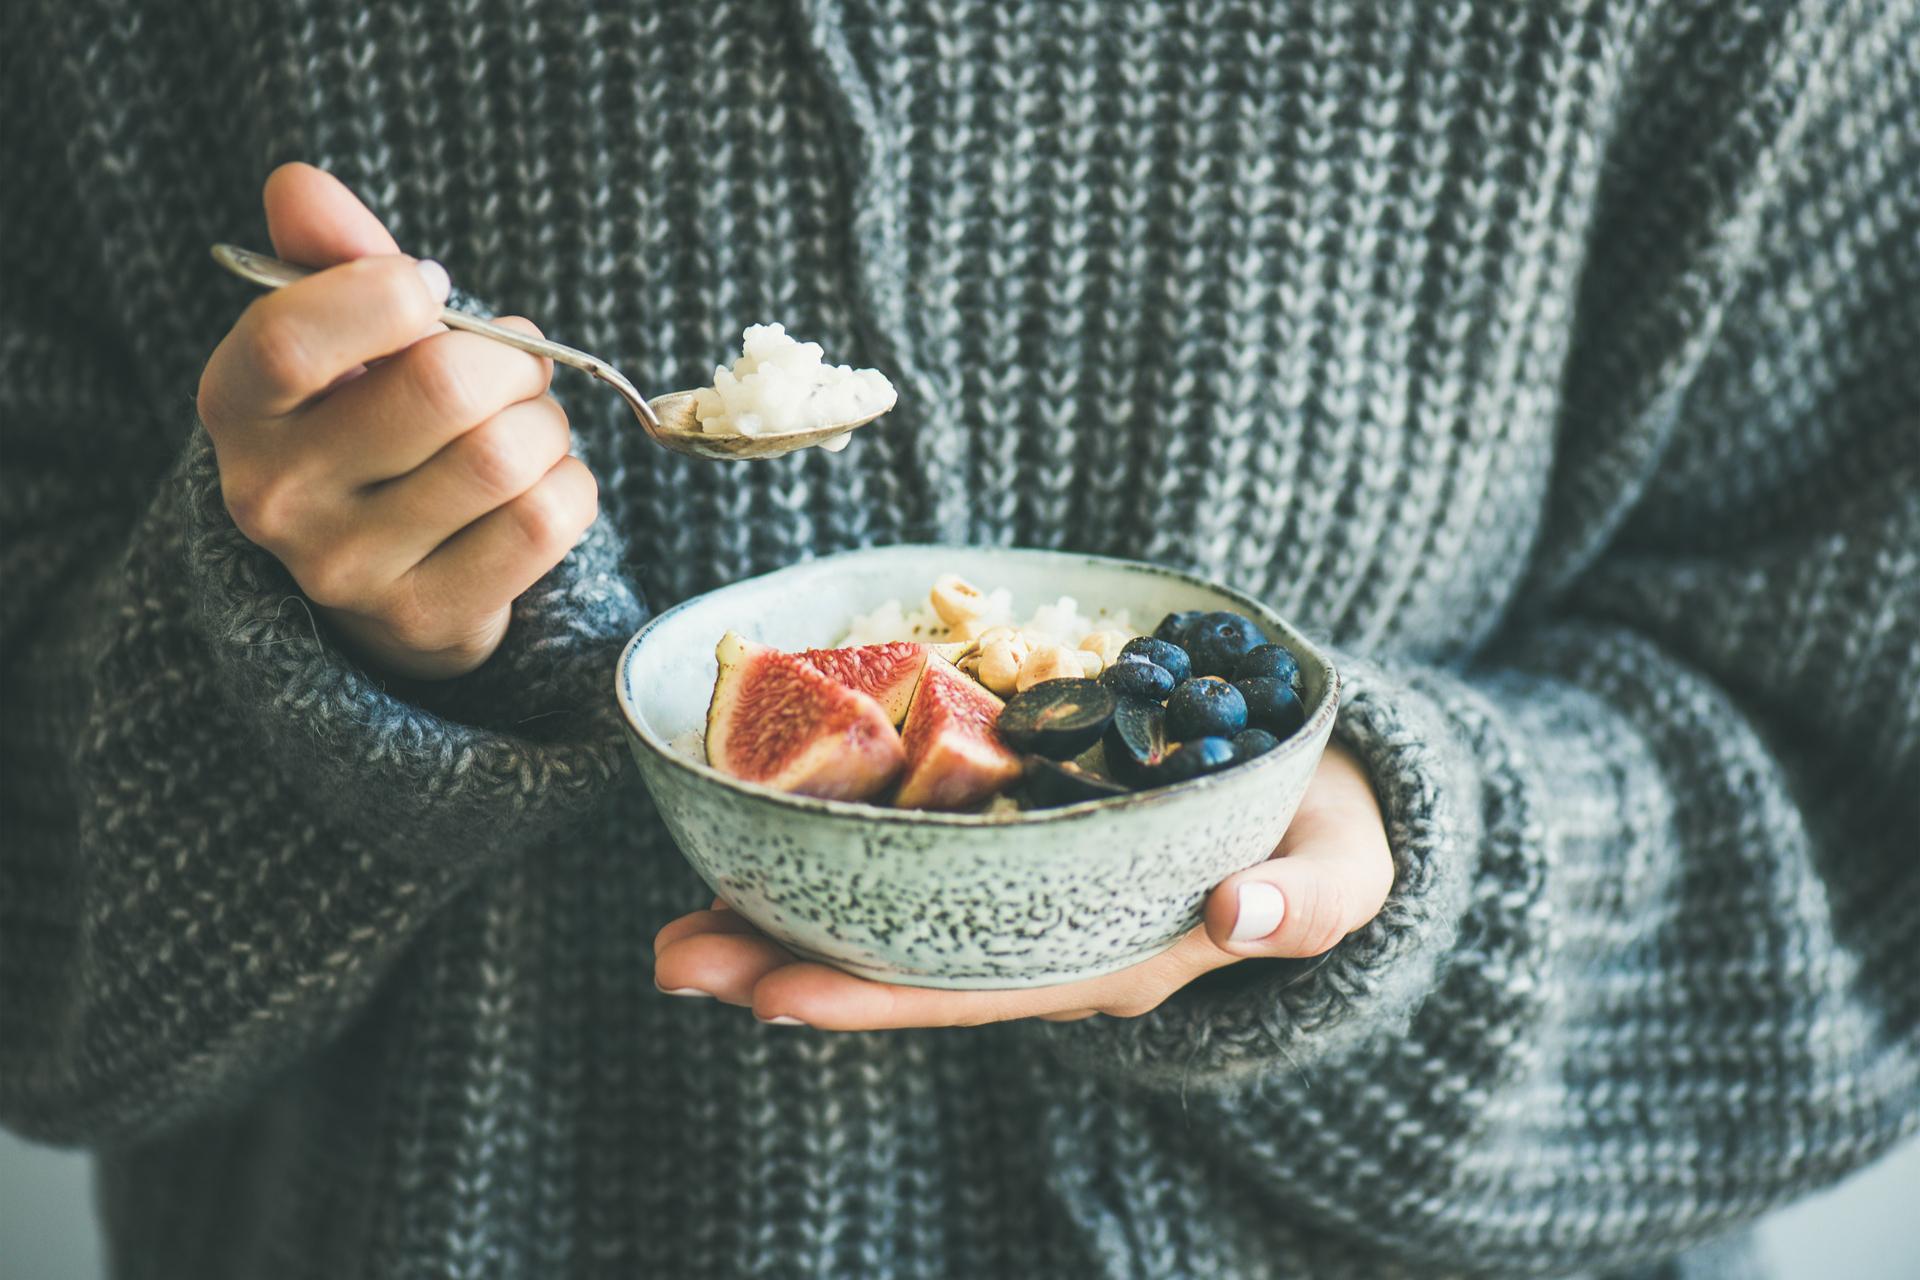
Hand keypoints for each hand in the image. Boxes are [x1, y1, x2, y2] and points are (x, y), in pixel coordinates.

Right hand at [197, 163, 595, 679]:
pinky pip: (546, 519)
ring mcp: (349, 570)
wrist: (387, 575)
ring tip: (526, 427)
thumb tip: (298, 183)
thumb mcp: (344, 338)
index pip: (293, 338)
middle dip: (511, 361)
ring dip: (546, 425)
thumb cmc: (372, 423)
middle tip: (516, 368)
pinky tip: (540, 483)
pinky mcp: (428, 618)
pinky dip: (571, 484)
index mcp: (237, 406)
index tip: (431, 289)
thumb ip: (332, 257)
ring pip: (506, 456)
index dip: (387, 295)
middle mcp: (275, 496)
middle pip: (443, 389)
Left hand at [652, 742, 1392, 1027]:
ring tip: (676, 918)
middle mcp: (1046, 939)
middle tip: (670, 955)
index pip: (974, 990)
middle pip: (900, 965)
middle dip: (785, 966)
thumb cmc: (1330, 839)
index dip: (874, 996)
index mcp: (1111, 958)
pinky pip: (910, 858)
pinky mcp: (1013, 839)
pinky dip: (832, 852)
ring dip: (781, 917)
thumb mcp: (1344, 868)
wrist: (1320, 798)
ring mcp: (1023, 893)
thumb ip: (1309, 899)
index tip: (771, 996)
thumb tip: (1246, 916)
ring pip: (887, 918)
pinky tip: (758, 835)